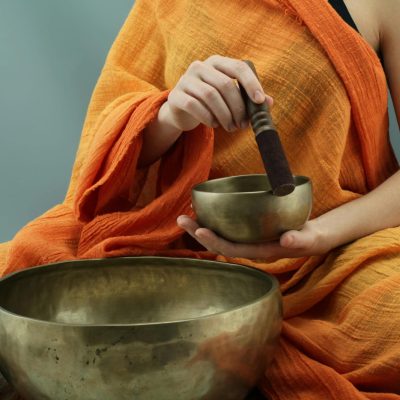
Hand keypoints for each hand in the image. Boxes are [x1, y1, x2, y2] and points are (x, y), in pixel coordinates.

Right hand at [163, 55, 272, 131]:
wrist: (181, 111)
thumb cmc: (210, 103)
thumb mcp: (229, 98)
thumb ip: (247, 98)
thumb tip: (269, 102)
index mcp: (217, 62)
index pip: (238, 67)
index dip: (251, 84)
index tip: (259, 101)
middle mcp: (200, 66)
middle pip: (225, 84)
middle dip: (237, 107)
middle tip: (243, 125)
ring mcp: (185, 80)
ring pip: (210, 96)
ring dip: (224, 115)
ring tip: (230, 128)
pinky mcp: (176, 96)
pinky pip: (195, 106)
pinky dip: (208, 118)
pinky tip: (214, 125)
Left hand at [177, 215, 330, 259]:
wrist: (310, 239)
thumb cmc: (309, 239)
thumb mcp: (309, 240)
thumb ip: (300, 241)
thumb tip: (287, 239)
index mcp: (260, 252)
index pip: (233, 250)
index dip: (215, 241)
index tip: (200, 230)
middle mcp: (249, 249)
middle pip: (219, 245)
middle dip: (199, 233)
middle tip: (180, 219)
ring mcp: (246, 241)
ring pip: (219, 237)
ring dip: (200, 228)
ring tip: (184, 216)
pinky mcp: (247, 233)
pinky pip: (225, 230)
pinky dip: (212, 221)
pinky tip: (203, 211)